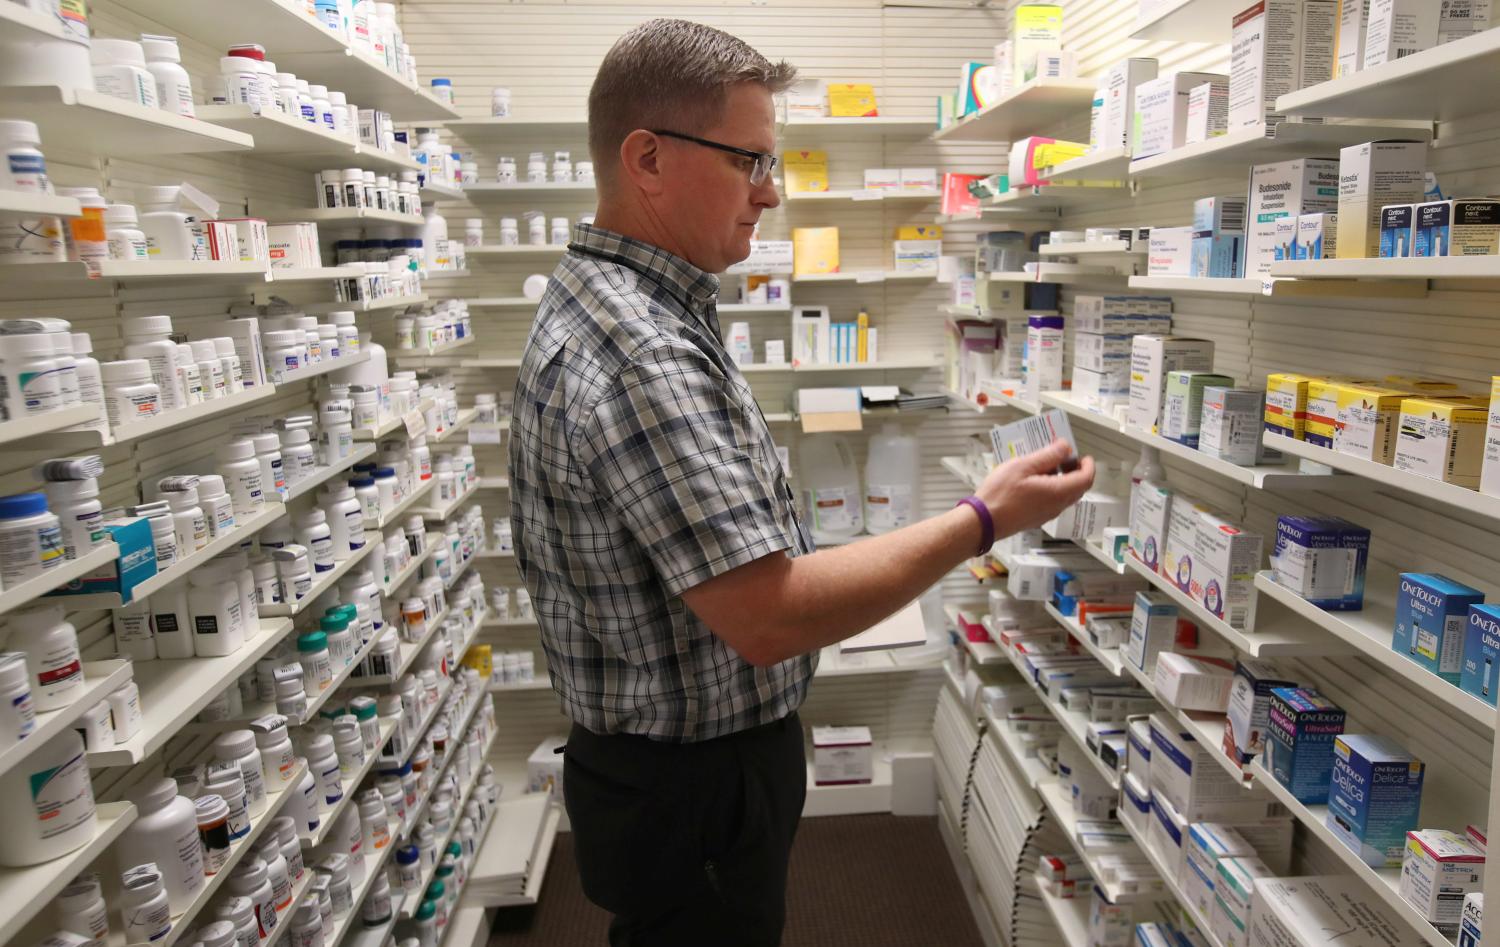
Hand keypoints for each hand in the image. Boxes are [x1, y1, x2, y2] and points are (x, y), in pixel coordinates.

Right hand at [976, 438, 1095, 536]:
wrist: (984, 522)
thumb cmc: (1000, 494)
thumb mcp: (1023, 466)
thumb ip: (1047, 455)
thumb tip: (1065, 447)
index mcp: (1058, 492)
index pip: (1086, 479)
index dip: (1088, 465)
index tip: (1082, 456)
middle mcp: (1057, 506)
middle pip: (1078, 488)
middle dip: (1075, 471)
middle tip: (1064, 457)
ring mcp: (1047, 514)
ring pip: (1065, 495)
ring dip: (1063, 479)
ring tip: (1046, 466)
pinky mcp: (1036, 518)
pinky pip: (1053, 501)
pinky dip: (1052, 488)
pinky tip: (1034, 480)